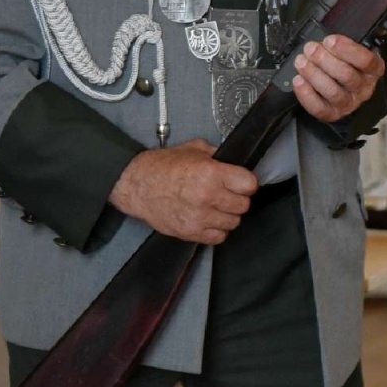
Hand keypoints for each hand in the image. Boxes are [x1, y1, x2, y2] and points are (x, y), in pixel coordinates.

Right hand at [108, 139, 256, 243]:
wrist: (136, 185)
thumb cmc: (164, 165)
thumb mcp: (195, 149)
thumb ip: (219, 155)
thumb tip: (236, 162)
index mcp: (211, 173)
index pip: (249, 185)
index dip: (247, 183)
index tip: (241, 182)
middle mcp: (207, 197)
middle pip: (243, 205)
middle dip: (238, 198)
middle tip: (228, 194)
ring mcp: (198, 218)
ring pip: (233, 223)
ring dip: (228, 215)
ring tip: (217, 206)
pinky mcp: (189, 233)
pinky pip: (218, 237)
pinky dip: (217, 229)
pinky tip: (209, 219)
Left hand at [293, 32, 386, 122]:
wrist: (348, 90)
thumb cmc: (355, 64)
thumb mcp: (368, 45)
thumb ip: (382, 29)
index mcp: (374, 70)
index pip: (366, 60)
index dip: (347, 50)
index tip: (330, 40)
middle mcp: (364, 88)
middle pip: (346, 75)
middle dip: (325, 60)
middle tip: (310, 48)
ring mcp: (348, 102)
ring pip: (332, 91)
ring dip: (314, 74)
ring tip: (301, 61)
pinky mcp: (332, 113)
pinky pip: (319, 108)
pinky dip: (307, 95)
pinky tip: (299, 80)